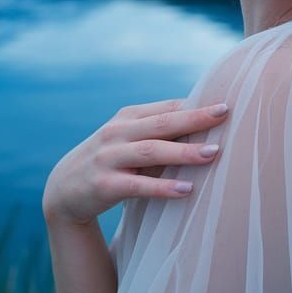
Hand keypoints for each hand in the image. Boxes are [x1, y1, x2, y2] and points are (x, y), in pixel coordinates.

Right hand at [42, 98, 229, 224]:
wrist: (64, 189)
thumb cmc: (111, 160)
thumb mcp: (129, 139)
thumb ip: (159, 131)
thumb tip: (205, 123)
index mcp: (129, 117)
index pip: (167, 107)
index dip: (196, 105)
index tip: (227, 103)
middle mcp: (118, 132)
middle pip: (163, 123)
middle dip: (195, 119)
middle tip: (225, 115)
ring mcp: (109, 157)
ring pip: (151, 151)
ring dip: (183, 153)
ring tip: (213, 153)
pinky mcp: (104, 185)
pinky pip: (137, 185)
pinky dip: (162, 187)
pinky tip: (186, 189)